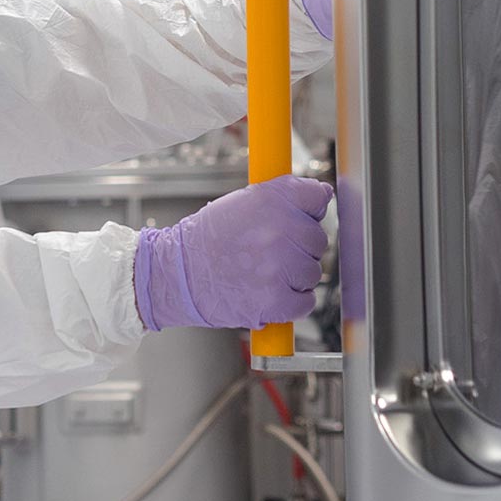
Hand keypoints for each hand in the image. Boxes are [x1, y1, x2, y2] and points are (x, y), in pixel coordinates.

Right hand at [135, 175, 330, 329]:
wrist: (177, 274)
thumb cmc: (207, 240)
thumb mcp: (242, 202)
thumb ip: (282, 197)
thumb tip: (323, 197)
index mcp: (271, 199)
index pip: (319, 197)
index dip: (310, 211)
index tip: (300, 219)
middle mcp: (279, 229)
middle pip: (318, 240)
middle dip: (299, 247)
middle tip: (270, 252)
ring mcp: (278, 266)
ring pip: (312, 272)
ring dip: (295, 276)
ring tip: (263, 272)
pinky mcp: (275, 300)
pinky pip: (306, 302)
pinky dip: (293, 303)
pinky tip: (271, 292)